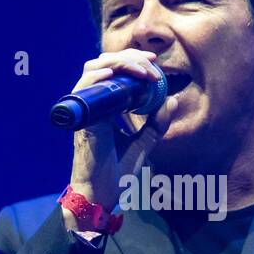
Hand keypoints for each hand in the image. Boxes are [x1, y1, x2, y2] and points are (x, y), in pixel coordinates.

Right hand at [66, 49, 178, 223]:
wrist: (101, 196)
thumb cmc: (117, 174)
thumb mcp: (143, 144)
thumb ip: (156, 124)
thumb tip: (171, 101)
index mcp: (107, 109)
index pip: (116, 74)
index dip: (134, 62)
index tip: (154, 62)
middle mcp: (95, 106)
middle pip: (105, 65)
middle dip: (129, 58)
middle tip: (151, 62)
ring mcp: (87, 111)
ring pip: (93, 70)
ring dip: (118, 64)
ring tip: (140, 70)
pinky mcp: (82, 120)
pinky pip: (84, 89)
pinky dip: (96, 77)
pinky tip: (113, 74)